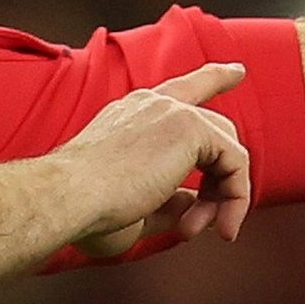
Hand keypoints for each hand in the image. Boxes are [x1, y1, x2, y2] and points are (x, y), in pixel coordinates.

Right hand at [54, 62, 251, 257]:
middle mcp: (152, 104)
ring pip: (228, 148)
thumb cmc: (85, 208)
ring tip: (197, 231)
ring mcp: (171, 111)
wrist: (67, 197)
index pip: (181, 90)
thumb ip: (168, 201)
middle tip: (200, 225)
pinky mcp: (189, 126)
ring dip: (224, 197)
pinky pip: (235, 161)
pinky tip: (220, 228)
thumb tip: (193, 204)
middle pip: (216, 127)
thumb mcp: (135, 205)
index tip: (237, 72)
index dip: (213, 79)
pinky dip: (235, 198)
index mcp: (131, 115)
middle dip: (222, 180)